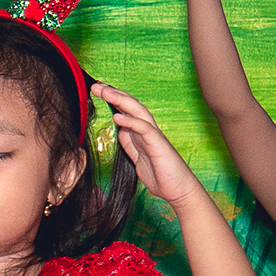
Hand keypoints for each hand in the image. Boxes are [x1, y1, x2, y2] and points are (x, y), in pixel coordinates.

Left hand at [96, 82, 201, 205]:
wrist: (179, 190)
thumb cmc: (160, 174)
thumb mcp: (137, 157)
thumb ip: (130, 143)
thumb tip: (120, 130)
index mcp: (141, 133)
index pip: (126, 110)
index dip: (113, 100)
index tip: (97, 91)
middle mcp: (148, 130)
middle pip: (130, 106)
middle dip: (114, 94)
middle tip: (96, 86)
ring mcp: (154, 136)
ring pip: (138, 112)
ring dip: (121, 100)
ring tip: (105, 92)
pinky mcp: (159, 145)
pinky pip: (145, 129)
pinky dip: (131, 122)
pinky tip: (117, 117)